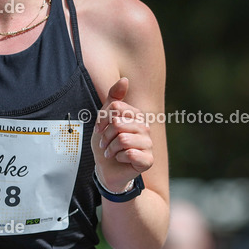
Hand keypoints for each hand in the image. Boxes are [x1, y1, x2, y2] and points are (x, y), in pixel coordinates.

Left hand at [91, 78, 153, 193]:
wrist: (107, 169)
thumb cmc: (106, 144)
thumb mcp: (104, 120)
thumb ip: (114, 99)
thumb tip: (125, 79)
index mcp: (136, 116)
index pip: (115, 108)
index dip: (102, 119)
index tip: (99, 129)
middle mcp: (145, 127)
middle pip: (117, 123)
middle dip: (105, 136)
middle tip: (105, 144)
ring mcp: (149, 144)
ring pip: (122, 139)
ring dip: (111, 148)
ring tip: (112, 153)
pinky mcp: (148, 160)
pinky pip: (129, 153)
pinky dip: (119, 158)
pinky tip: (121, 160)